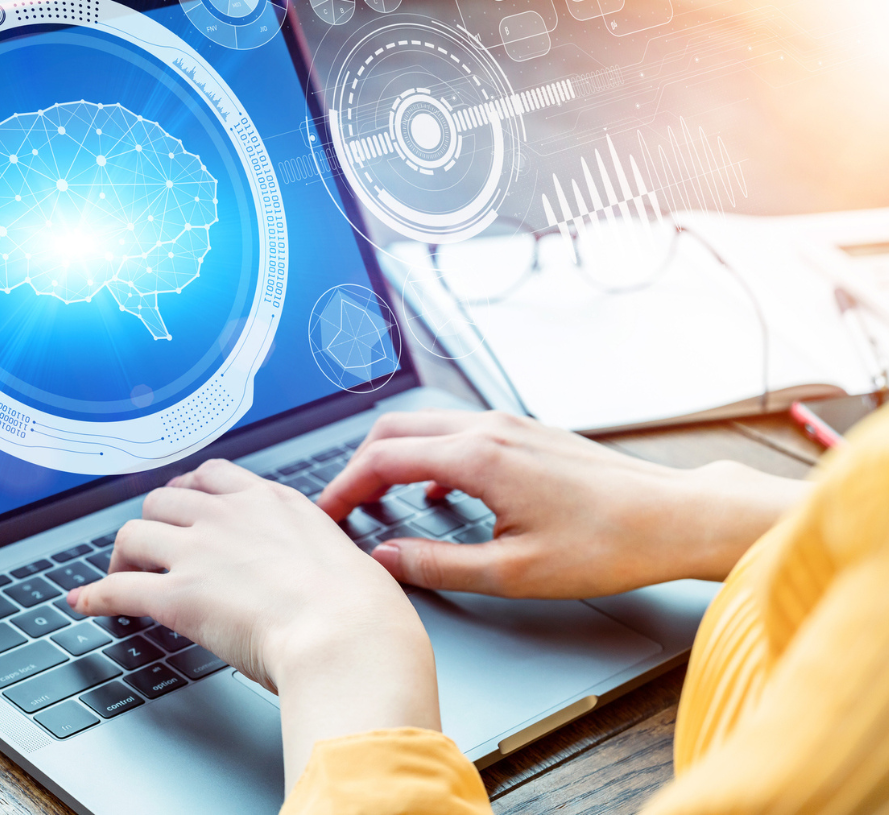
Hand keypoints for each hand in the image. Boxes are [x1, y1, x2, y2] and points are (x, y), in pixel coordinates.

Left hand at [68, 459, 439, 791]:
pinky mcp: (175, 597)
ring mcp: (198, 553)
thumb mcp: (341, 555)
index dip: (188, 493)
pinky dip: (94, 597)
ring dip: (121, 558)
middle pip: (162, 500)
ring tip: (119, 578)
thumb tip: (316, 567)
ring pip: (132, 535)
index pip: (211, 476)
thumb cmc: (361, 609)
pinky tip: (85, 604)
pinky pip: (117, 590)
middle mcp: (228, 516)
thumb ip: (313, 549)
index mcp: (271, 502)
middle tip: (151, 550)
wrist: (348, 635)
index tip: (182, 509)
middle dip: (152, 524)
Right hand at [319, 410, 808, 598]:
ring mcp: (509, 425)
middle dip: (358, 467)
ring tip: (379, 500)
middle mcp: (487, 428)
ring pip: (425, 426)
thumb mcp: (513, 572)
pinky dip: (428, 455)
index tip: (326, 516)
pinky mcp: (526, 434)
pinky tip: (438, 492)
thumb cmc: (606, 544)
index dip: (343, 488)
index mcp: (476, 457)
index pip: (381, 459)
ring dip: (392, 457)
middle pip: (394, 430)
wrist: (673, 516)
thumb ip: (438, 564)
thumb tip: (386, 558)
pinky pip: (457, 433)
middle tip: (343, 507)